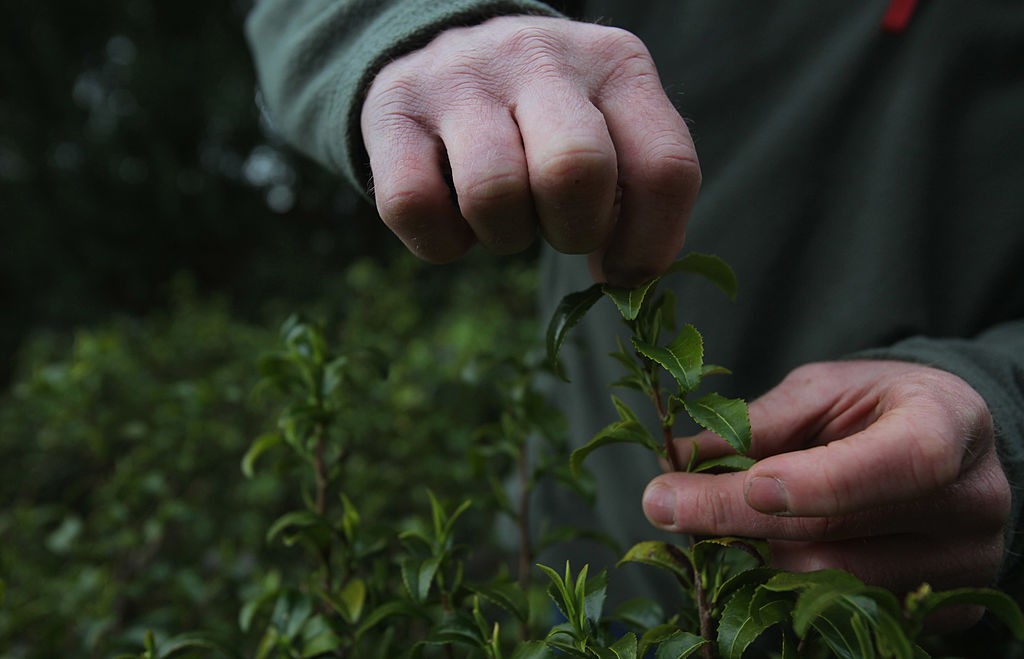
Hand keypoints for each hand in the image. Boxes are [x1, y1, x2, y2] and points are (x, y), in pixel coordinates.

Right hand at [360, 15, 699, 284]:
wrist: (448, 50)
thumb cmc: (547, 118)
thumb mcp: (610, 129)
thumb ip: (637, 195)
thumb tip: (628, 279)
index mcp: (615, 65)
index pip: (665, 169)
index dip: (651, 243)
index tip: (624, 269)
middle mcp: (539, 57)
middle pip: (575, 171)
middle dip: (574, 231)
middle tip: (560, 229)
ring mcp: (460, 78)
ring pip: (492, 192)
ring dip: (505, 236)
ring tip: (507, 216)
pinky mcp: (392, 109)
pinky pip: (414, 205)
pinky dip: (442, 241)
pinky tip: (454, 219)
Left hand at [642, 360, 1009, 619]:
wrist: (944, 442)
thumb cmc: (875, 405)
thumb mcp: (821, 390)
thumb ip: (758, 424)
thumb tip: (677, 460)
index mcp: (949, 425)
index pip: (899, 462)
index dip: (824, 481)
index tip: (749, 485)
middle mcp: (970, 502)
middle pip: (842, 532)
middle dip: (736, 518)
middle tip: (662, 502)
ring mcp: (964, 565)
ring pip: (830, 581)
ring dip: (751, 553)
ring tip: (710, 519)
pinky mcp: (945, 609)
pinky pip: (843, 609)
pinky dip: (783, 582)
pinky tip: (759, 547)